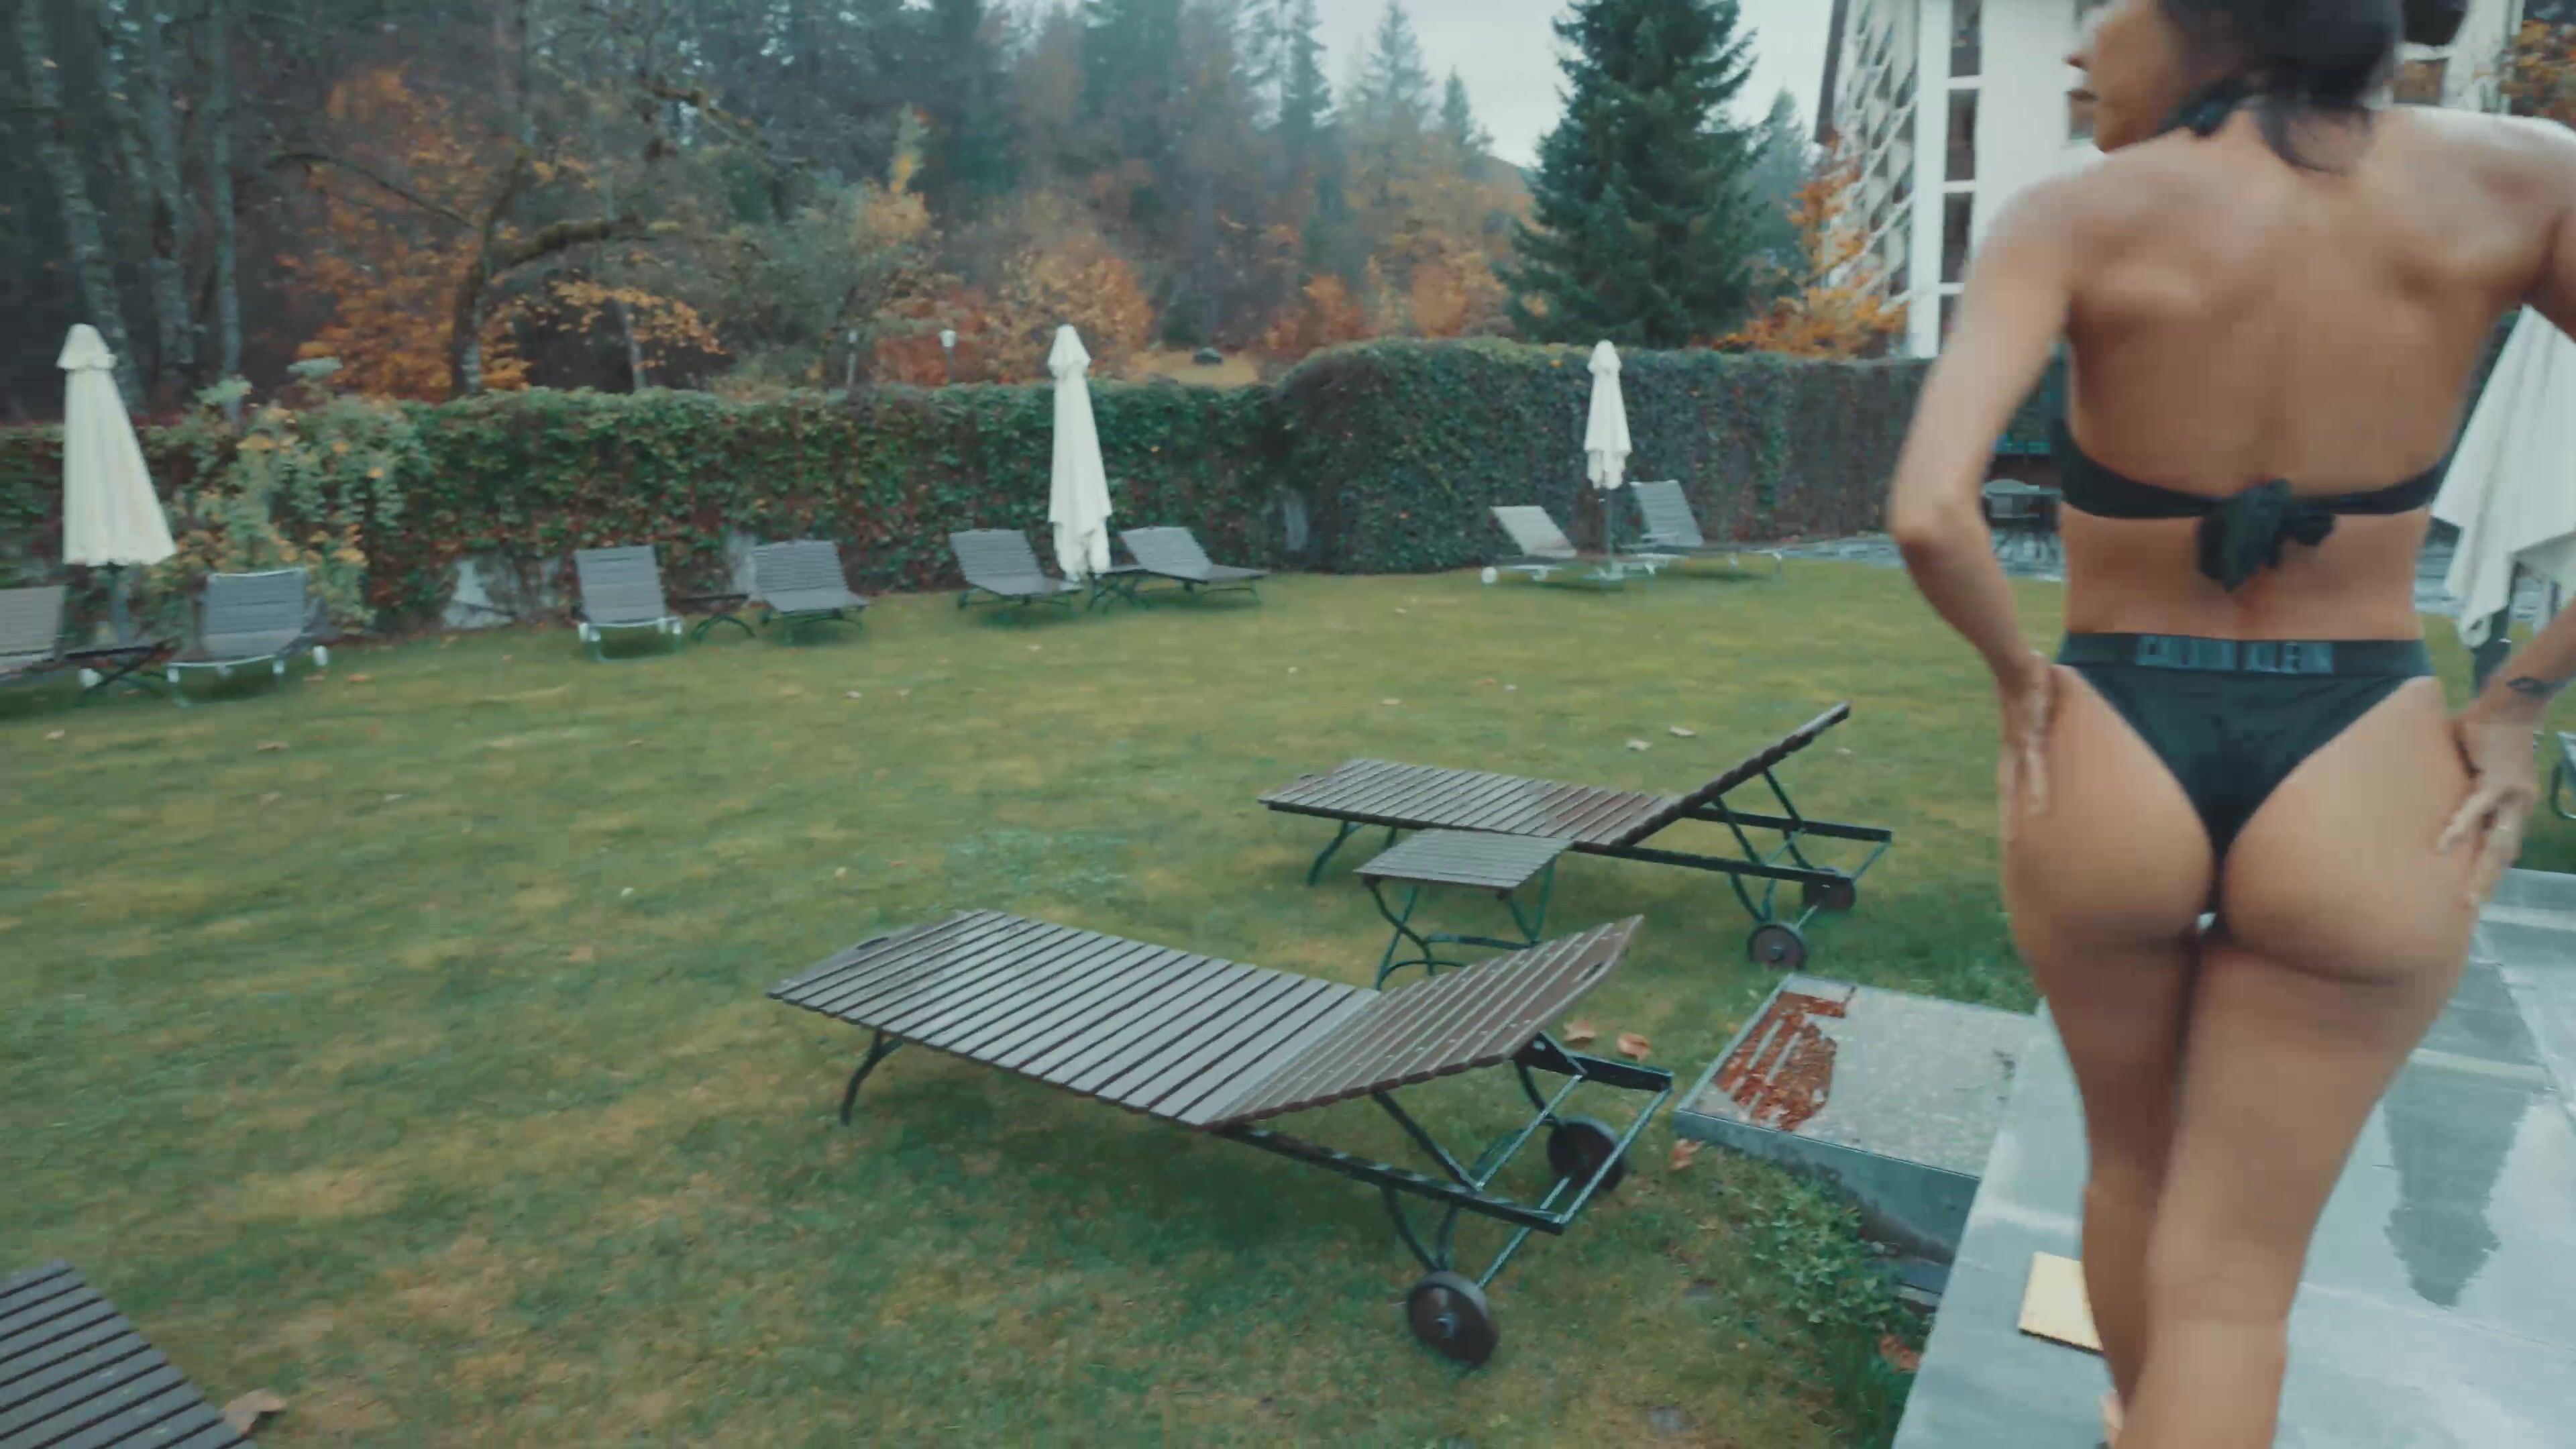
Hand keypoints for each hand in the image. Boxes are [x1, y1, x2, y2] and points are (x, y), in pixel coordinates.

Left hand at [1996, 651, 2058, 832]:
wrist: (2018, 663)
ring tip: (2013, 841)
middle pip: (2008, 787)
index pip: (2010, 775)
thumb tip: (2049, 676)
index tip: (2012, 818)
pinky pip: (2034, 770)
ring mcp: (2020, 746)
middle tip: (2009, 843)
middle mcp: (2013, 748)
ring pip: (2015, 786)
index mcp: (2015, 743)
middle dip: (2009, 814)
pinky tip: (2039, 811)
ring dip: (2014, 813)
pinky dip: (2036, 790)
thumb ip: (2046, 697)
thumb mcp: (2040, 694)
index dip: (2011, 796)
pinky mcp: (2029, 740)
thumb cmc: (2029, 674)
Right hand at [2437, 701, 2541, 905]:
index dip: (2491, 869)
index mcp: (2513, 806)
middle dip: (2487, 881)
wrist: (2507, 704)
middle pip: (2503, 852)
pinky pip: (2474, 809)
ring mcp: (2512, 797)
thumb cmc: (2486, 732)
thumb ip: (2463, 788)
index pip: (2503, 844)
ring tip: (2466, 896)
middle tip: (2470, 907)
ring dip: (2482, 870)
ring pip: (2497, 842)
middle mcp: (2518, 807)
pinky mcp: (2496, 783)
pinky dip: (2459, 827)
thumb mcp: (2476, 769)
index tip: (2477, 892)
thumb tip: (2430, 797)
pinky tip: (2442, 845)